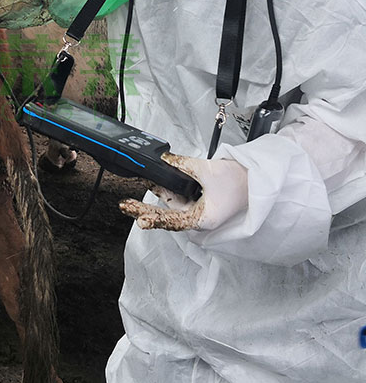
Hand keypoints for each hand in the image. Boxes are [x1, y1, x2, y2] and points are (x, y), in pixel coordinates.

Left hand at [119, 152, 247, 231]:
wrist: (256, 180)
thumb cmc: (241, 183)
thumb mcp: (208, 171)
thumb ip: (184, 164)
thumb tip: (165, 160)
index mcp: (202, 219)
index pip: (173, 222)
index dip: (156, 220)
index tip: (140, 220)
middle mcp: (196, 217)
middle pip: (165, 215)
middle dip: (145, 210)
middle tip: (126, 205)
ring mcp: (195, 208)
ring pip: (169, 203)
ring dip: (154, 194)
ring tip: (134, 194)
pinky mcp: (195, 199)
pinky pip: (175, 194)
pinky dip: (164, 187)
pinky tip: (152, 180)